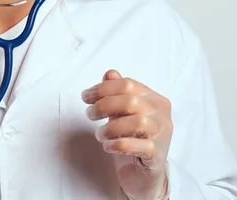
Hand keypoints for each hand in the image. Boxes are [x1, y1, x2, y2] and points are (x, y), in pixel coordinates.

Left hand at [81, 70, 172, 199]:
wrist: (144, 175)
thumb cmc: (132, 140)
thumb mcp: (122, 113)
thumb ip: (117, 93)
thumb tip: (110, 73)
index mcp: (155, 99)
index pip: (128, 84)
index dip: (102, 88)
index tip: (85, 97)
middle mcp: (162, 115)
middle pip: (130, 101)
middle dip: (103, 106)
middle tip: (90, 115)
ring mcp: (162, 135)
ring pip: (136, 122)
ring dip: (110, 128)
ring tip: (100, 134)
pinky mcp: (157, 155)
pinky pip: (138, 146)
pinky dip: (117, 144)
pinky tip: (108, 146)